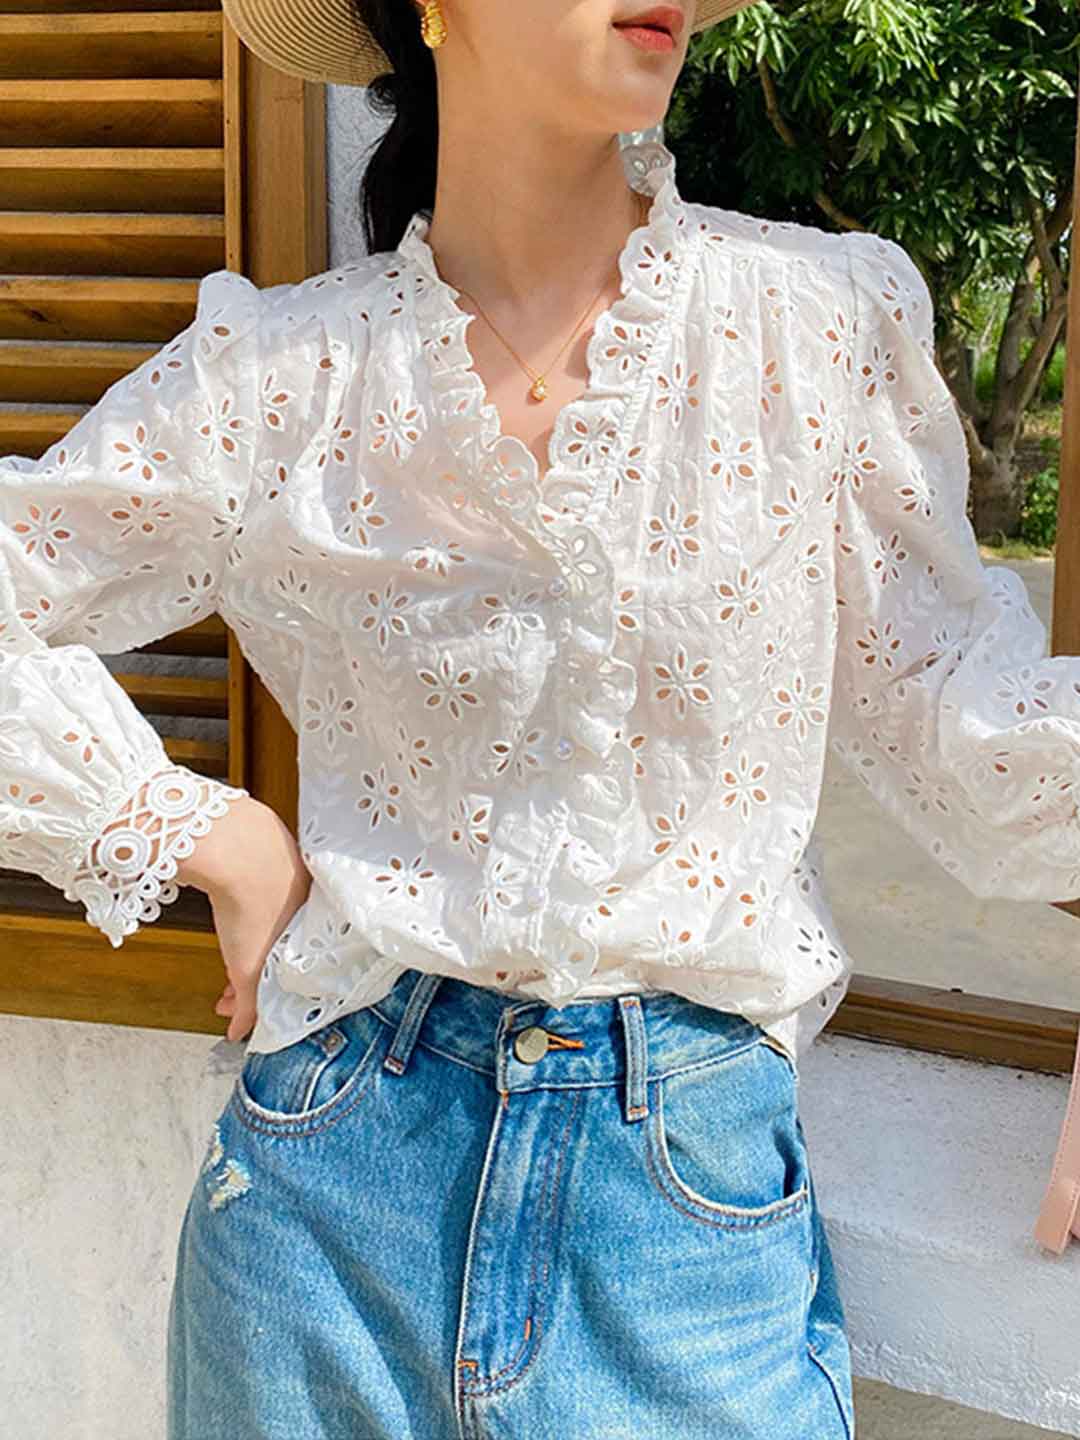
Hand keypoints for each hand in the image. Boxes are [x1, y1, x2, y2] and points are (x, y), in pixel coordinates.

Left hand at [176, 795, 312, 1042]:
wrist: (234, 849)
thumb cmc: (252, 909)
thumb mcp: (250, 967)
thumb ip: (248, 1003)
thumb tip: (240, 1032)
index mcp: (312, 922)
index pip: (290, 965)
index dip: (260, 989)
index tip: (236, 1002)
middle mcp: (305, 893)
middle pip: (278, 941)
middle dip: (249, 968)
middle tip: (225, 988)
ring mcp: (285, 864)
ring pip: (266, 910)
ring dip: (242, 937)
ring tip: (220, 948)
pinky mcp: (261, 842)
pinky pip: (252, 880)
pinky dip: (238, 901)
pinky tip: (221, 905)